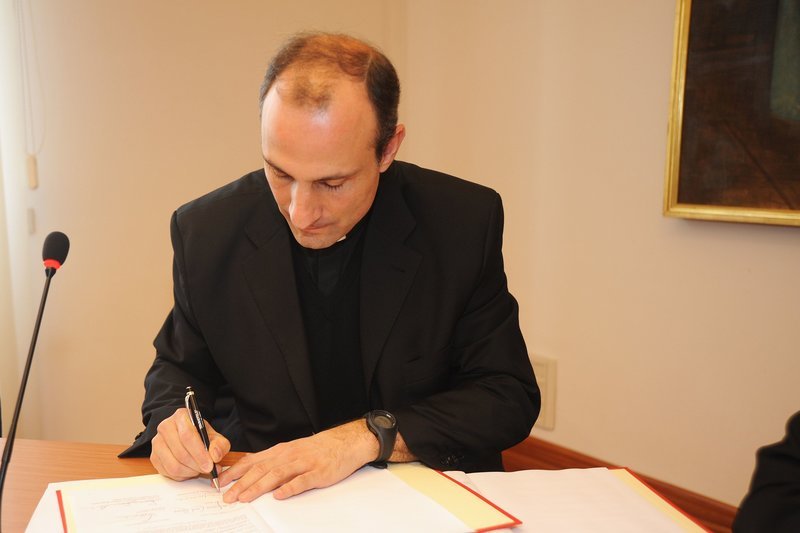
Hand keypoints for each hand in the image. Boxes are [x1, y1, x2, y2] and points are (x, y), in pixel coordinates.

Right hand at [150, 407, 229, 480]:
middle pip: (180, 453)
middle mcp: (165, 427)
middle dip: (197, 465)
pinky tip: (190, 470)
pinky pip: (168, 472)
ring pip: (173, 465)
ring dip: (190, 472)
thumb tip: (215, 455)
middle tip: (208, 469)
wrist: (188, 436)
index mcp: (181, 416)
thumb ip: (220, 445)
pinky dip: (182, 476)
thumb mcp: (215, 437)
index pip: (187, 435)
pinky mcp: (154, 457)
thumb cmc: (202, 436)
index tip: (210, 465)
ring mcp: (157, 442)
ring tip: (199, 469)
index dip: (199, 453)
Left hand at [220, 419, 377, 502]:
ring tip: (245, 498)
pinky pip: (302, 480)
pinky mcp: (319, 472)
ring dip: (259, 487)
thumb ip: (273, 461)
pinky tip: (280, 495)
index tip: (220, 482)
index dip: (235, 472)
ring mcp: (304, 463)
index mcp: (281, 451)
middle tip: (227, 497)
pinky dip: (290, 488)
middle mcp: (289, 455)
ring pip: (277, 475)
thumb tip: (249, 472)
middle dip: (242, 484)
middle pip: (261, 469)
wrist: (345, 442)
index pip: (253, 461)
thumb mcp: (292, 450)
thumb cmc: (317, 449)